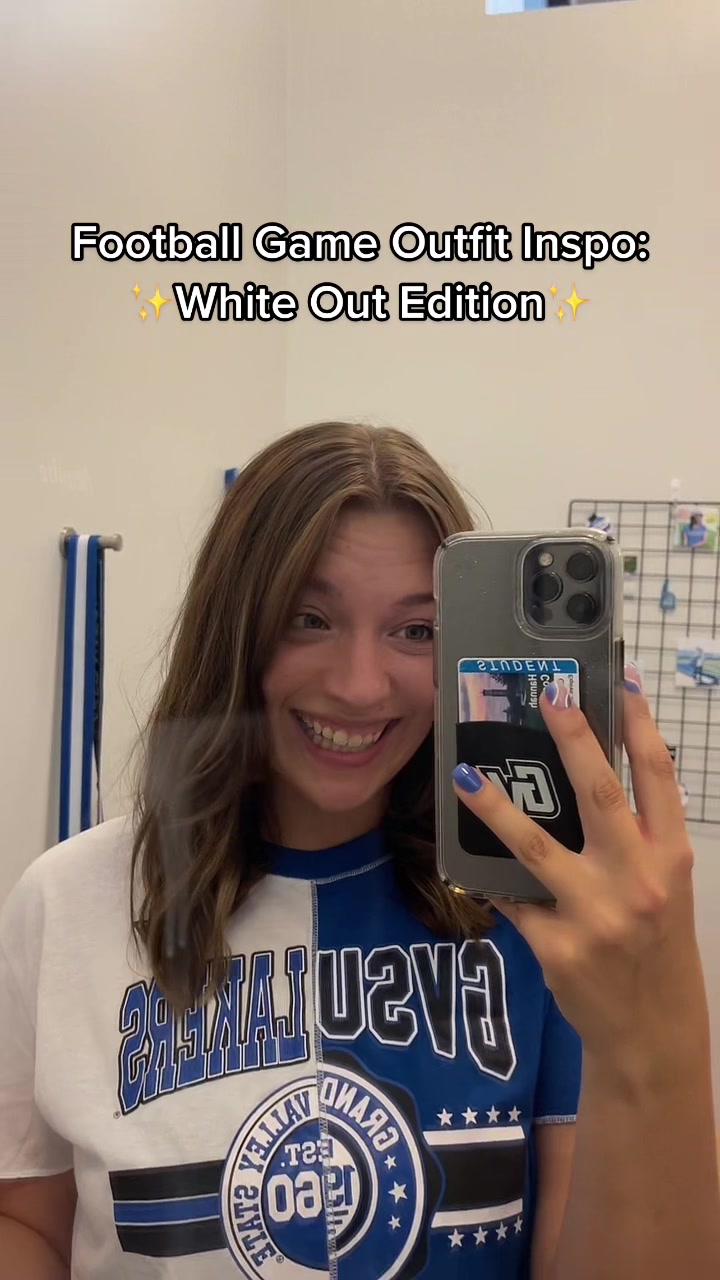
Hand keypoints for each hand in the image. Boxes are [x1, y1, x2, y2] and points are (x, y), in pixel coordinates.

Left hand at [452, 668, 703, 1069]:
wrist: (652, 1031)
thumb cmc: (656, 946)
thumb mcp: (663, 886)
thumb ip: (637, 838)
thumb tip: (589, 777)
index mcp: (669, 857)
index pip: (659, 777)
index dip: (641, 726)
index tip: (622, 681)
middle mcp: (637, 880)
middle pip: (602, 794)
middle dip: (574, 740)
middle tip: (547, 698)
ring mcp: (595, 915)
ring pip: (537, 847)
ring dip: (497, 808)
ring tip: (465, 776)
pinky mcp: (558, 947)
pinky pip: (513, 899)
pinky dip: (489, 880)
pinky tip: (468, 863)